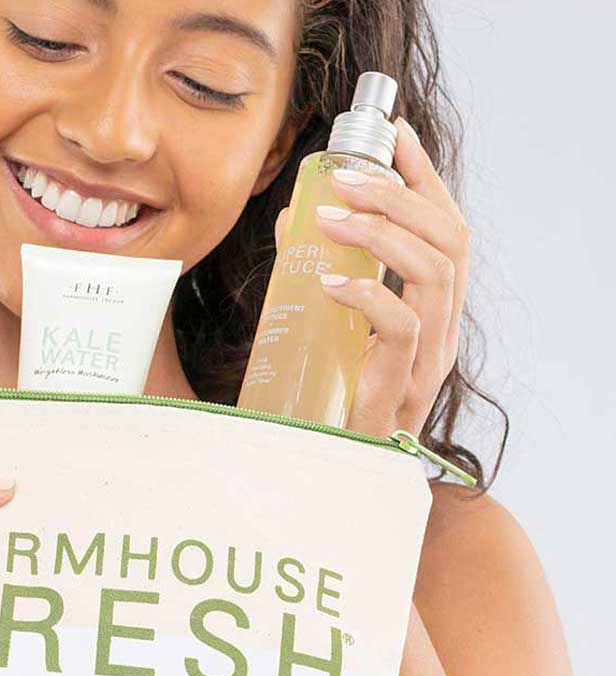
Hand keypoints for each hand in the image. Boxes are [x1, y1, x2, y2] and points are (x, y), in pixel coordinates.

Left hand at [289, 116, 470, 438]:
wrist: (330, 469)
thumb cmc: (330, 394)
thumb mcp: (325, 321)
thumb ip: (316, 270)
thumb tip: (297, 214)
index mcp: (430, 307)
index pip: (444, 226)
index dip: (423, 176)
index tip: (393, 133)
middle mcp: (442, 328)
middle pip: (449, 239)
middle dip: (400, 195)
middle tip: (347, 176)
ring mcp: (429, 360)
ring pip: (436, 273)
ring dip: (384, 233)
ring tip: (331, 218)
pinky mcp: (404, 389)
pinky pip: (403, 327)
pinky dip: (368, 294)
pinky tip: (330, 283)